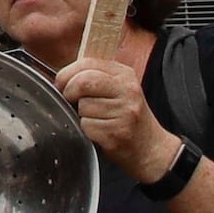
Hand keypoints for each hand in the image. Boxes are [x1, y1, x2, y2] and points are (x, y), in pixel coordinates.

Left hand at [57, 53, 176, 184]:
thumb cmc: (129, 118)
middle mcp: (127, 91)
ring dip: (81, 116)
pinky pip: (87, 126)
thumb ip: (95, 78)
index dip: (67, 74)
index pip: (87, 63)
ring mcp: (124, 112)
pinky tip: (100, 132)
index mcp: (125, 75)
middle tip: (71, 102)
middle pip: (83, 82)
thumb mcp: (119, 89)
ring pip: (82, 107)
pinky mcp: (117, 133)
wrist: (152, 149)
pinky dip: (87, 131)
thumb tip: (61, 78)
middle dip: (69, 92)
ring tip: (96, 120)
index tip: (62, 85)